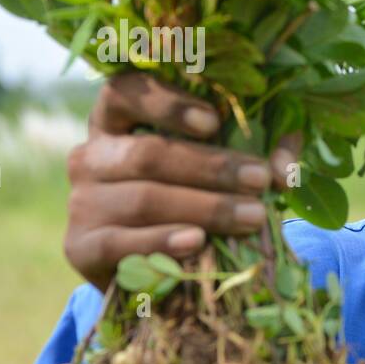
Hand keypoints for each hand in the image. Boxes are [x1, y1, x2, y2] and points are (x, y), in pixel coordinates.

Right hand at [64, 72, 299, 291]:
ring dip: (205, 208)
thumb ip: (256, 156)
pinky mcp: (81, 247)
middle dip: (212, 167)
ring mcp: (81, 202)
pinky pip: (121, 242)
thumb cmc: (192, 203)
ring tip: (251, 216)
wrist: (153, 272)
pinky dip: (163, 241)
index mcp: (116, 122)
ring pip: (144, 198)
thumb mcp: (222, 171)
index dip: (167, 103)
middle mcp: (91, 156)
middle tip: (261, 180)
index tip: (214, 120)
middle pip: (148, 154)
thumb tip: (284, 167)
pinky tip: (197, 242)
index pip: (124, 91)